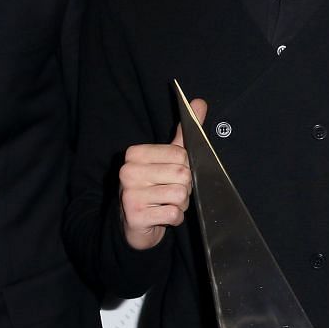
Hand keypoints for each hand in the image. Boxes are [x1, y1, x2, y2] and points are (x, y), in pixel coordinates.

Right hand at [118, 97, 206, 250]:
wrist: (134, 224)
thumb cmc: (154, 187)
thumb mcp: (168, 158)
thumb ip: (184, 132)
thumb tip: (199, 103)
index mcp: (135, 153)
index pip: (181, 154)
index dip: (186, 168)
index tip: (171, 175)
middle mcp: (128, 171)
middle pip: (183, 174)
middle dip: (185, 188)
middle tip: (169, 193)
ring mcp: (129, 194)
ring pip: (180, 194)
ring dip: (180, 204)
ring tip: (166, 204)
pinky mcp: (135, 216)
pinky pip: (174, 213)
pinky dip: (175, 218)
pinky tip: (162, 216)